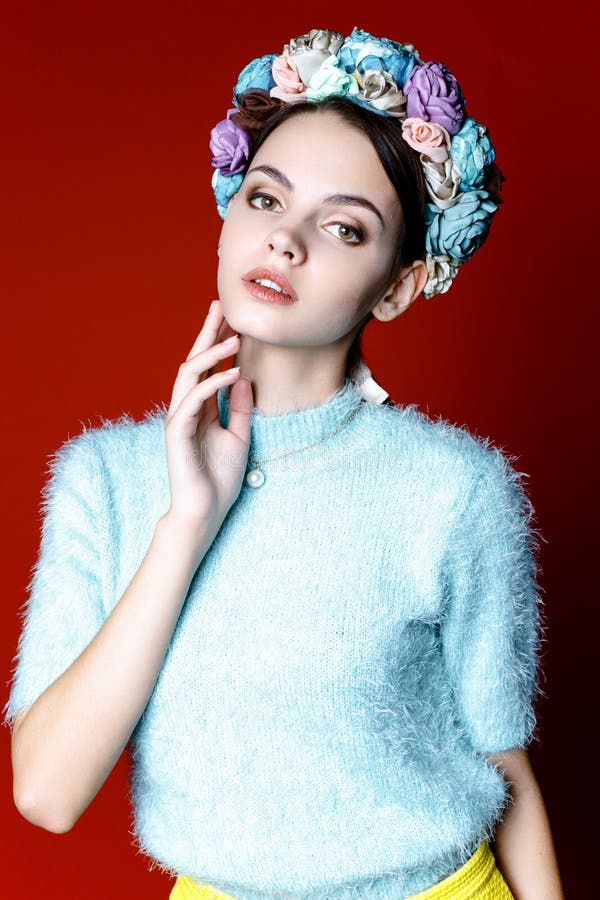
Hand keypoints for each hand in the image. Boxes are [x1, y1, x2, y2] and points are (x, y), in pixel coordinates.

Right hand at [163, 299, 252, 528]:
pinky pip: (194, 400)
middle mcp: (186, 408)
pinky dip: (213, 383)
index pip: (207, 368)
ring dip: (212, 354)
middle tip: (221, 306)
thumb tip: (244, 378)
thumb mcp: (239, 437)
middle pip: (194, 362)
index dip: (217, 342)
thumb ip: (240, 408)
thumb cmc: (220, 479)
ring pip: (189, 375)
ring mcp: (179, 419)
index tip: (232, 318)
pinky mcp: (176, 432)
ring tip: (234, 337)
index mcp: (200, 409)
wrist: (205, 511)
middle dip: (208, 333)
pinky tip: (233, 372)